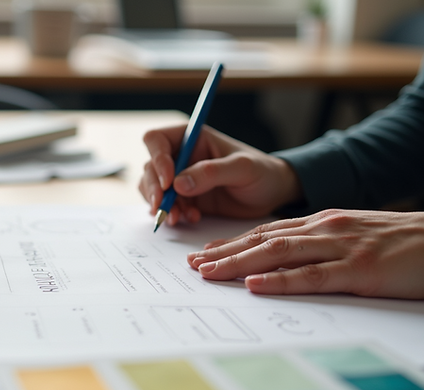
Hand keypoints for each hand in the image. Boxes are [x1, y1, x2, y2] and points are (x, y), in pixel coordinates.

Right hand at [140, 124, 301, 225]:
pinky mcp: (185, 198)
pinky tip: (191, 218)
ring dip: (161, 205)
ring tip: (179, 217)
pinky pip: (165, 205)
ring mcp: (181, 178)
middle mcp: (182, 156)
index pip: (157, 140)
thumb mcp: (242, 168)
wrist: (273, 194)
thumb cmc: (263, 173)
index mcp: (193, 138)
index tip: (168, 182)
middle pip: (150, 167)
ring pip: (152, 188)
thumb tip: (178, 183)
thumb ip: (211, 173)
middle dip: (154, 189)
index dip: (157, 159)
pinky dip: (172, 214)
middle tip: (164, 208)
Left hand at [187, 209, 423, 298]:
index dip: (233, 243)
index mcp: (324, 222)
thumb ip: (324, 247)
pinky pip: (312, 276)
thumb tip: (289, 265)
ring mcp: (342, 248)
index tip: (205, 254)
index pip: (268, 231)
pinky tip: (256, 284)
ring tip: (209, 274)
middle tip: (193, 266)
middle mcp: (326, 229)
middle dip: (225, 253)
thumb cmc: (408, 245)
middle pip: (263, 239)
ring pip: (278, 253)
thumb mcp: (358, 238)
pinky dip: (281, 280)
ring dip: (239, 264)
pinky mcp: (360, 270)